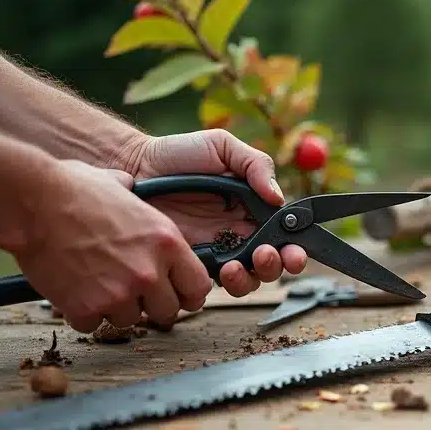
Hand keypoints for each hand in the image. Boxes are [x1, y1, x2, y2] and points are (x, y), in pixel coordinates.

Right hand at [16, 160, 213, 332]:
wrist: (31, 203)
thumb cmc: (74, 189)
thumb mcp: (125, 191)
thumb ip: (143, 208)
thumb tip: (137, 194)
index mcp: (168, 243)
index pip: (199, 287)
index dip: (187, 292)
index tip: (175, 292)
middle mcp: (149, 272)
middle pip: (168, 312)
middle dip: (150, 304)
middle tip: (130, 290)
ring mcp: (119, 294)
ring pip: (130, 320)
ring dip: (114, 308)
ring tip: (95, 281)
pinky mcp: (86, 308)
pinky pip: (93, 325)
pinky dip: (82, 313)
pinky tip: (72, 289)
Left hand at [125, 129, 307, 296]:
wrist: (135, 166)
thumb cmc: (179, 154)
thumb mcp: (223, 147)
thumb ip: (256, 165)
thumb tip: (278, 198)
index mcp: (255, 208)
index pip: (284, 236)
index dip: (295, 248)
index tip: (294, 249)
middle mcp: (241, 233)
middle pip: (272, 264)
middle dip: (276, 266)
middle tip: (265, 254)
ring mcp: (218, 250)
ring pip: (247, 279)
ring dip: (250, 278)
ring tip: (236, 266)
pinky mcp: (193, 262)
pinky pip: (213, 283)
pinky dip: (222, 283)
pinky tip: (218, 268)